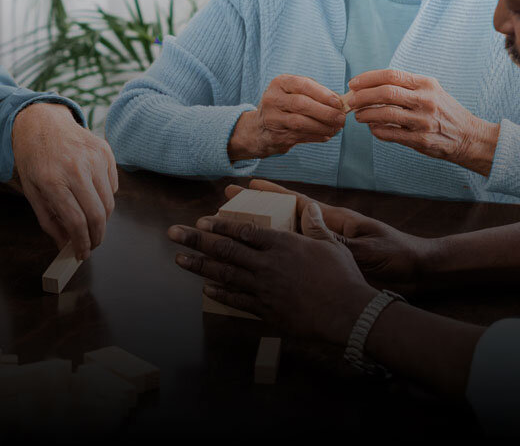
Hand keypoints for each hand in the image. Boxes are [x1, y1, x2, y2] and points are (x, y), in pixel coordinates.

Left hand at [10, 102, 116, 258]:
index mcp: (53, 181)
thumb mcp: (32, 192)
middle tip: (92, 244)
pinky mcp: (105, 151)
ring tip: (91, 222)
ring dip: (103, 219)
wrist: (41, 122)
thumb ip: (49, 221)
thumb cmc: (34, 159)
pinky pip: (114, 186)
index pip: (76, 222)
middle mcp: (76, 169)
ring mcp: (94, 158)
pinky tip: (92, 195)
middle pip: (97, 216)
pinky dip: (106, 197)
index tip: (82, 254)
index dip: (82, 243)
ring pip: (109, 203)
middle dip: (97, 237)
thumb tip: (65, 245)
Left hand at [168, 211, 375, 346]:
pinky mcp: (265, 310)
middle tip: (173, 233)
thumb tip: (309, 206)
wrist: (346, 313)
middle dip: (196, 240)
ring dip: (199, 266)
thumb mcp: (331, 245)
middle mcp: (267, 264)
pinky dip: (220, 293)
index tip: (203, 221)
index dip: (220, 226)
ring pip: (224, 274)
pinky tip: (206, 288)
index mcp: (282, 244)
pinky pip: (236, 300)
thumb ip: (315, 225)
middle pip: (225, 250)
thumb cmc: (342, 277)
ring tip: (179, 259)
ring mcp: (263, 288)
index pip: (244, 232)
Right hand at [228, 75, 347, 160]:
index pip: (302, 85)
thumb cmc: (284, 106)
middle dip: (325, 112)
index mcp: (280, 83)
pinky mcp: (275, 136)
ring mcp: (272, 119)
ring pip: (301, 123)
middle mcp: (273, 99)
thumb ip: (315, 93)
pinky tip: (326, 135)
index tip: (338, 102)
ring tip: (336, 128)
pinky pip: (300, 136)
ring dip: (323, 126)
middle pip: (302, 104)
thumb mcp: (293, 92)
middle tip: (341, 118)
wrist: (259, 128)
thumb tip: (339, 102)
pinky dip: (316, 136)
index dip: (323, 94)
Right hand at [234, 179, 434, 292]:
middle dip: (256, 212)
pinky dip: (281, 256)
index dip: (271, 193)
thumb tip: (309, 236)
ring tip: (234, 235)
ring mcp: (330, 245)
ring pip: (288, 236)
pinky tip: (263, 265)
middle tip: (228, 209)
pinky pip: (300, 255)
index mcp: (336, 221)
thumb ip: (337, 243)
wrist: (420, 271)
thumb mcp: (368, 250)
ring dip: (263, 234)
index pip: (297, 202)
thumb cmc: (398, 256)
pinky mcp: (333, 262)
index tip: (246, 185)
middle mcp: (329, 230)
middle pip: (285, 217)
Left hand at [342, 69, 498, 174]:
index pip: (391, 75)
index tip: (354, 83)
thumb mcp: (431, 91)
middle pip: (386, 93)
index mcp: (426, 84)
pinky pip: (391, 134)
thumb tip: (372, 87)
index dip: (368, 78)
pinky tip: (373, 128)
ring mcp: (423, 120)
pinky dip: (377, 131)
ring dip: (366, 115)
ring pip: (385, 114)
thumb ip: (407, 87)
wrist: (469, 136)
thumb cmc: (445, 112)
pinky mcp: (421, 139)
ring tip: (359, 116)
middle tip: (352, 100)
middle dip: (363, 96)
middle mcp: (425, 100)